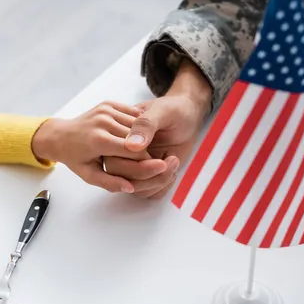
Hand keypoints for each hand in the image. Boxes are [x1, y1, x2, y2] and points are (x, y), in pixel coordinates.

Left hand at [31, 101, 148, 192]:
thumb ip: (110, 183)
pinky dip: (136, 125)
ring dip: (143, 136)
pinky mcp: (108, 104)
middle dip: (145, 150)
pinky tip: (134, 135)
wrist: (60, 136)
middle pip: (138, 137)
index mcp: (100, 140)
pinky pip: (132, 114)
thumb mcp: (89, 175)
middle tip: (147, 160)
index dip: (145, 161)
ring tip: (140, 148)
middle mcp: (103, 122)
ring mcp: (106, 110)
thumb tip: (131, 188)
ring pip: (138, 124)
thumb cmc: (74, 157)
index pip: (134, 151)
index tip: (151, 168)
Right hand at [103, 60, 211, 198]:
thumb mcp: (162, 111)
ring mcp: (136, 167)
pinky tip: (173, 170)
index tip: (160, 160)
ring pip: (137, 189)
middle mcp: (124, 154)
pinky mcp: (149, 177)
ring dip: (159, 181)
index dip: (136, 166)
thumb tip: (131, 145)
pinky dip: (164, 187)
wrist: (188, 116)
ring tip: (174, 161)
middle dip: (148, 176)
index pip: (115, 161)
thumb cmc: (174, 109)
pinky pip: (150, 194)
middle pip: (123, 179)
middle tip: (170, 162)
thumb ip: (146, 125)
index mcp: (119, 137)